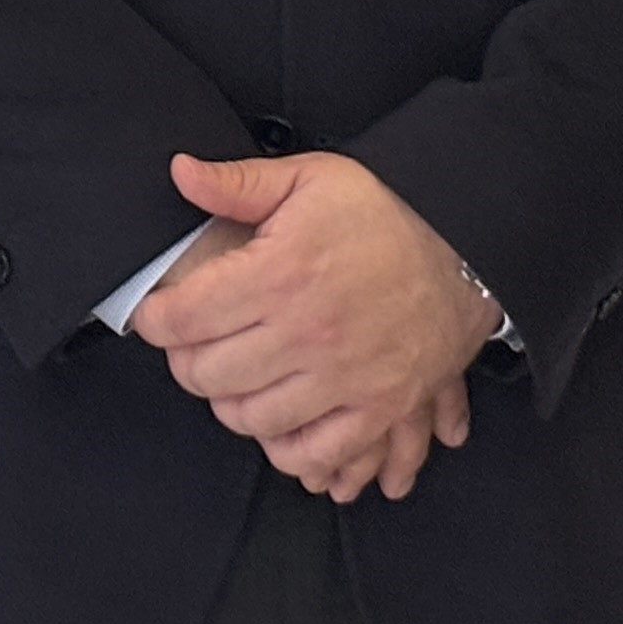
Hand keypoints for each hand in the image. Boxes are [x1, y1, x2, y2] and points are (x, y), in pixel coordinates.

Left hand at [126, 154, 500, 504]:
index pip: (183, 318)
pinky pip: (317, 451)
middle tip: (189, 347)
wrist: (468, 244)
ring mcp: (344, 376)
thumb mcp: (309, 178)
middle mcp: (306, 333)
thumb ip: (237, 182)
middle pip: (208, 374)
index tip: (154, 316)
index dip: (155, 319)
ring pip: (252, 418)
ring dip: (229, 403)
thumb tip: (179, 172)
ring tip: (230, 380)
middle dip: (185, 362)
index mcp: (279, 275)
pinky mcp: (379, 406)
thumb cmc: (386, 210)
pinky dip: (287, 449)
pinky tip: (276, 425)